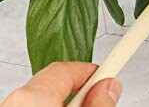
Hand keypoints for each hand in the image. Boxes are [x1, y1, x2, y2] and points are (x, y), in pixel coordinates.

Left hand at [1, 62, 121, 106]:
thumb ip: (97, 105)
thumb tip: (109, 88)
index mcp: (32, 99)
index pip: (69, 67)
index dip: (95, 68)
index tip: (113, 66)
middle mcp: (14, 102)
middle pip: (53, 79)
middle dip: (78, 86)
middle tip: (97, 97)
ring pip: (39, 96)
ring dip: (61, 100)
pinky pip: (27, 106)